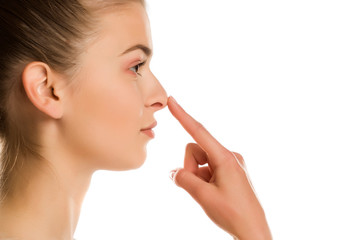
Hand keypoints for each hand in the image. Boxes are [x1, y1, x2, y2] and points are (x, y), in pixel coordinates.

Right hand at [167, 96, 271, 239]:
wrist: (253, 231)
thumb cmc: (233, 214)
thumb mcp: (203, 196)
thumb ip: (184, 179)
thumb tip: (174, 172)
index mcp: (225, 158)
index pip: (198, 132)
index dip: (183, 115)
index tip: (172, 101)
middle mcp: (229, 156)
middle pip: (196, 150)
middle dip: (190, 167)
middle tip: (198, 188)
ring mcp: (230, 165)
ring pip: (201, 161)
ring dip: (197, 175)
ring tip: (207, 194)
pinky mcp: (230, 173)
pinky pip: (208, 169)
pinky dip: (203, 179)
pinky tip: (212, 194)